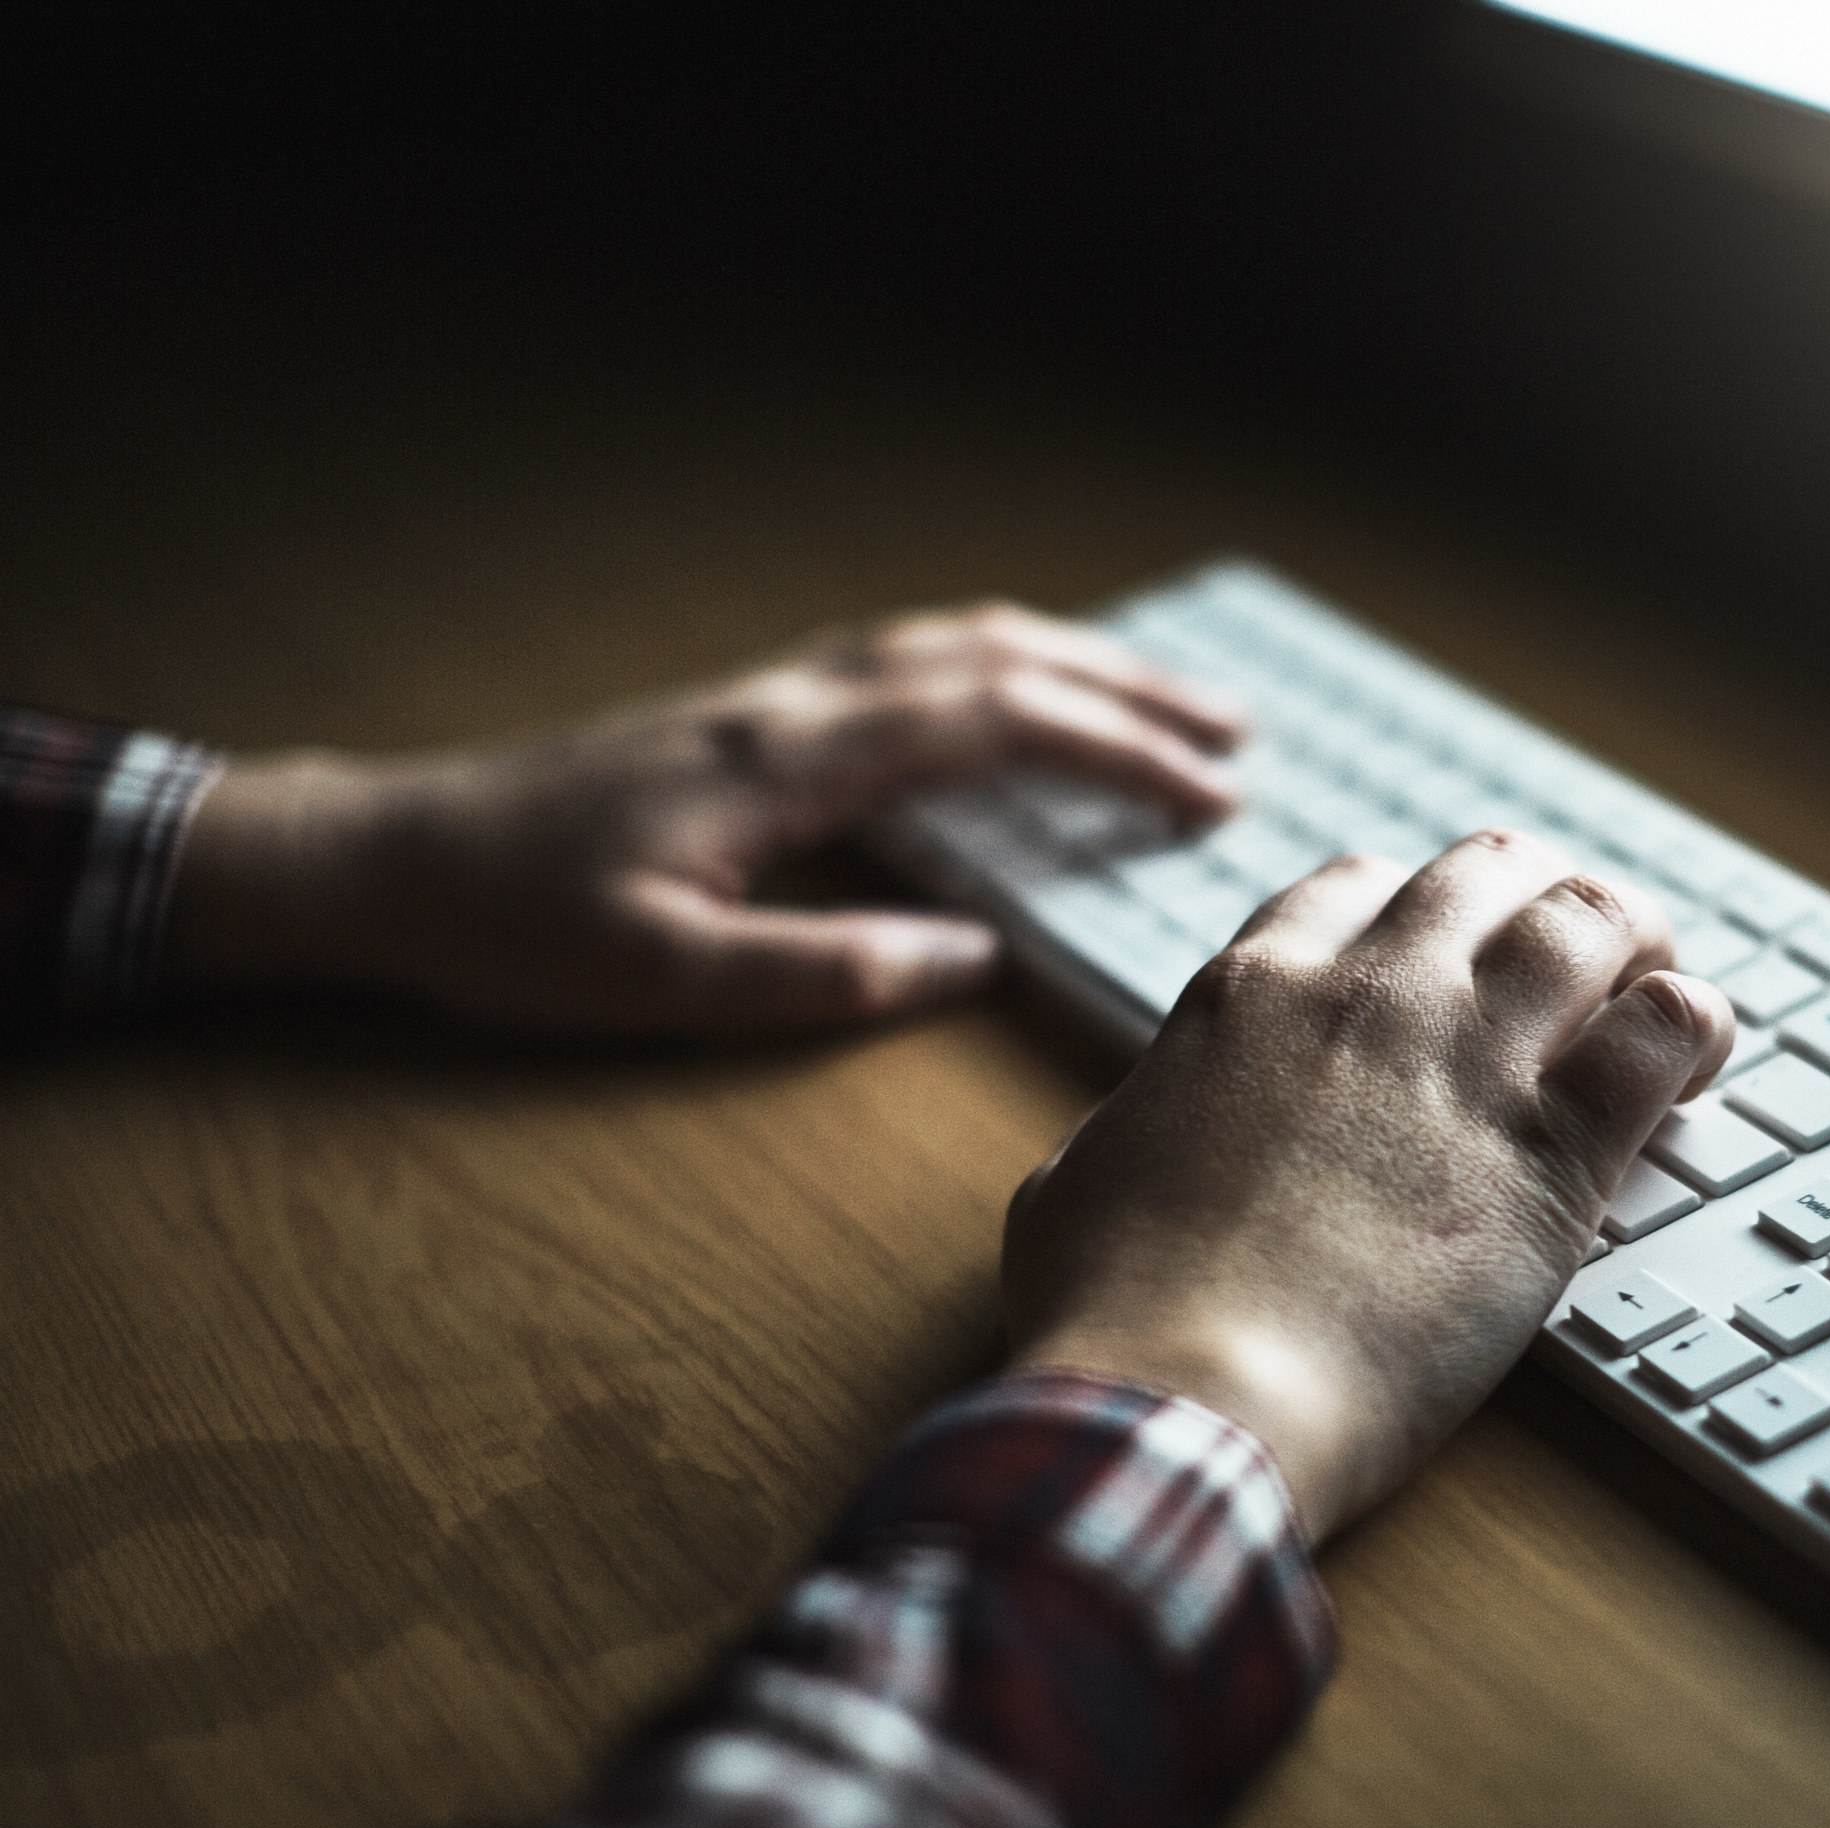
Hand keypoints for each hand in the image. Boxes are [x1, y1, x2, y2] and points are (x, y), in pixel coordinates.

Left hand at [164, 602, 1243, 1032]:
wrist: (388, 861)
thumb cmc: (515, 929)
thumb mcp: (665, 981)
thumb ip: (827, 971)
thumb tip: (974, 958)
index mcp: (789, 759)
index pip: (991, 726)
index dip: (1114, 754)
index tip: (1212, 796)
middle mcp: (792, 701)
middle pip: (992, 656)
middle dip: (1126, 689)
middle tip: (1238, 732)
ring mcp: (770, 694)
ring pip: (950, 639)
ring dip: (1071, 663)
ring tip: (1167, 702)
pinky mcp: (750, 713)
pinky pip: (907, 658)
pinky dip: (997, 663)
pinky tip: (1020, 696)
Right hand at [1004, 831, 1736, 1539]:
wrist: (1194, 1397)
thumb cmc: (1114, 1315)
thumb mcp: (1075, 1183)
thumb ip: (1132, 1129)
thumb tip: (1142, 1135)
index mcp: (1250, 992)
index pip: (1358, 887)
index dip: (1413, 915)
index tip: (1443, 957)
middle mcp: (1369, 995)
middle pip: (1488, 874)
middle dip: (1536, 895)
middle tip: (1572, 949)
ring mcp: (1469, 1060)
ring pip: (1588, 920)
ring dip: (1631, 934)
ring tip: (1654, 974)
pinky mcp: (1556, 1150)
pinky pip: (1660, 1031)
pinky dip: (1690, 1023)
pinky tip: (1695, 1057)